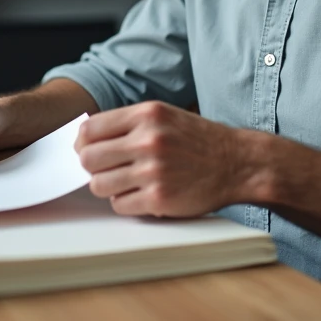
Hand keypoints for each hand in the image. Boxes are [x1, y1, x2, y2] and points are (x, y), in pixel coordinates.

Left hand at [74, 101, 251, 217]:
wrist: (238, 163)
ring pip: (99, 185)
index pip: (90, 129)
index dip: (83, 142)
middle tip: (105, 168)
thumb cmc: (197, 139)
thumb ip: (127, 123)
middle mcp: (148, 141)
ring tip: (125, 182)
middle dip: (92, 166)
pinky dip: (125, 202)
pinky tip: (141, 194)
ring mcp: (153, 171)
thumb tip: (85, 138)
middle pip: (88, 158)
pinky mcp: (159, 199)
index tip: (87, 149)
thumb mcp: (164, 116)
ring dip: (107, 186)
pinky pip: (119, 205)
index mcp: (146, 115)